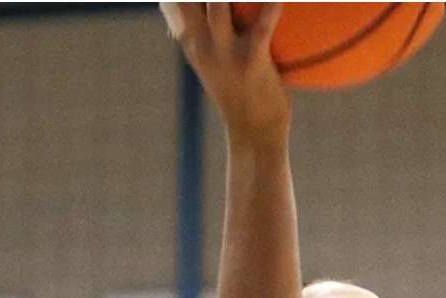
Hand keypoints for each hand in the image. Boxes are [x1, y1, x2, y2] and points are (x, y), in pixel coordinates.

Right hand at [164, 2, 289, 146]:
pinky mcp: (251, 61)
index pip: (173, 2)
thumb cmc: (243, 98)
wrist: (254, 135)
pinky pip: (262, 25)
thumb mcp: (217, 67)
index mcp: (192, 44)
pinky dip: (272, 5)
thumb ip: (209, 39)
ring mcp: (224, 54)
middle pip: (187, 0)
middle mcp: (202, 45)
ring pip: (218, 5)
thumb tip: (206, 15)